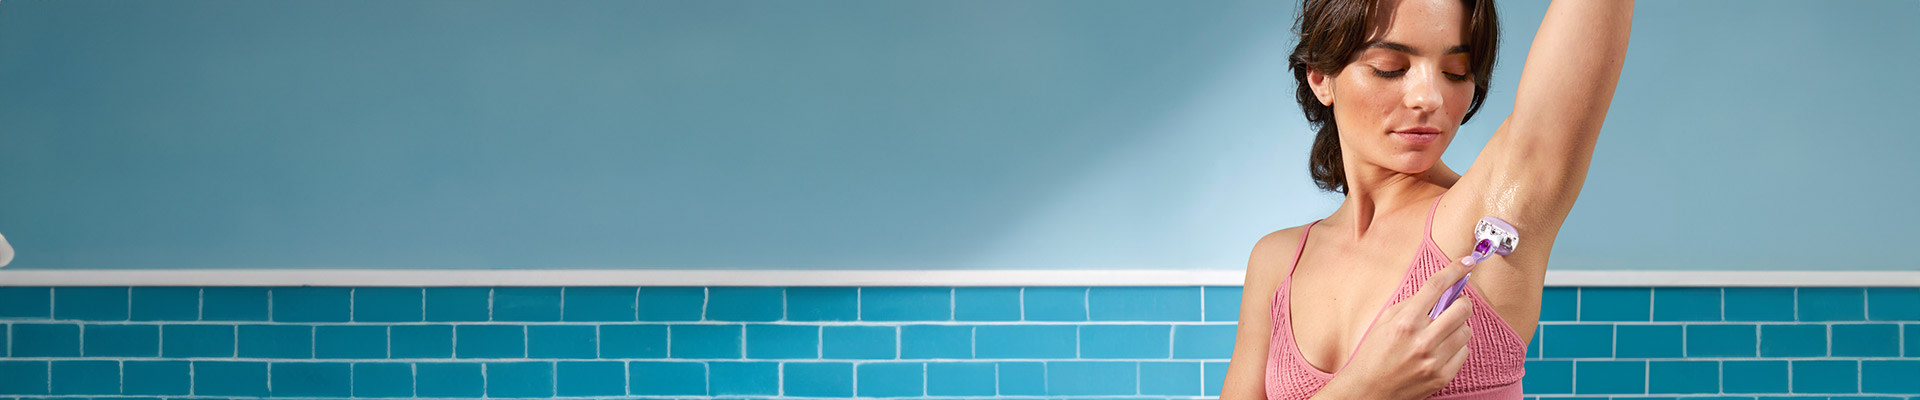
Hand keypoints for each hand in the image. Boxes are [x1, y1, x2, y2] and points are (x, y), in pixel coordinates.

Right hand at [1318, 258, 1475, 399]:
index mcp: (1405, 322)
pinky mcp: (1442, 376)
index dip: (1455, 270)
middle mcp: (1422, 340)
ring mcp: (1434, 360)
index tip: (1466, 262)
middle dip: (1462, 302)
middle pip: (1461, 308)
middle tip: (1454, 304)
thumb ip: (1411, 305)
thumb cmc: (1373, 355)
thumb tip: (1440, 290)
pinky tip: (1440, 350)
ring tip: (1441, 332)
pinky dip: (1456, 347)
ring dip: (1458, 327)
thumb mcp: (1384, 322)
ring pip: (1466, 331)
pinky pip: (1464, 352)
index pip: (1436, 287)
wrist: (1368, 392)